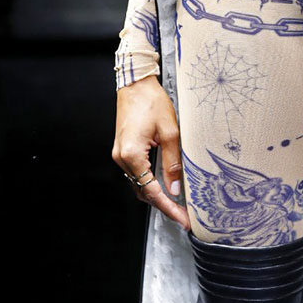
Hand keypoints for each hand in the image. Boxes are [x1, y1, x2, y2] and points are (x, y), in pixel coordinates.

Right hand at [113, 75, 190, 229]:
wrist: (136, 83)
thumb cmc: (151, 101)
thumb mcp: (170, 131)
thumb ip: (172, 161)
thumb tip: (175, 187)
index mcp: (132, 155)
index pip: (151, 191)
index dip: (168, 207)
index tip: (181, 218)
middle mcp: (122, 158)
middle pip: (142, 191)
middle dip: (163, 204)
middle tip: (182, 214)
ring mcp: (120, 154)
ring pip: (138, 183)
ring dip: (155, 194)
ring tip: (176, 202)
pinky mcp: (122, 149)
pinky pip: (136, 172)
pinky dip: (149, 181)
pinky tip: (162, 183)